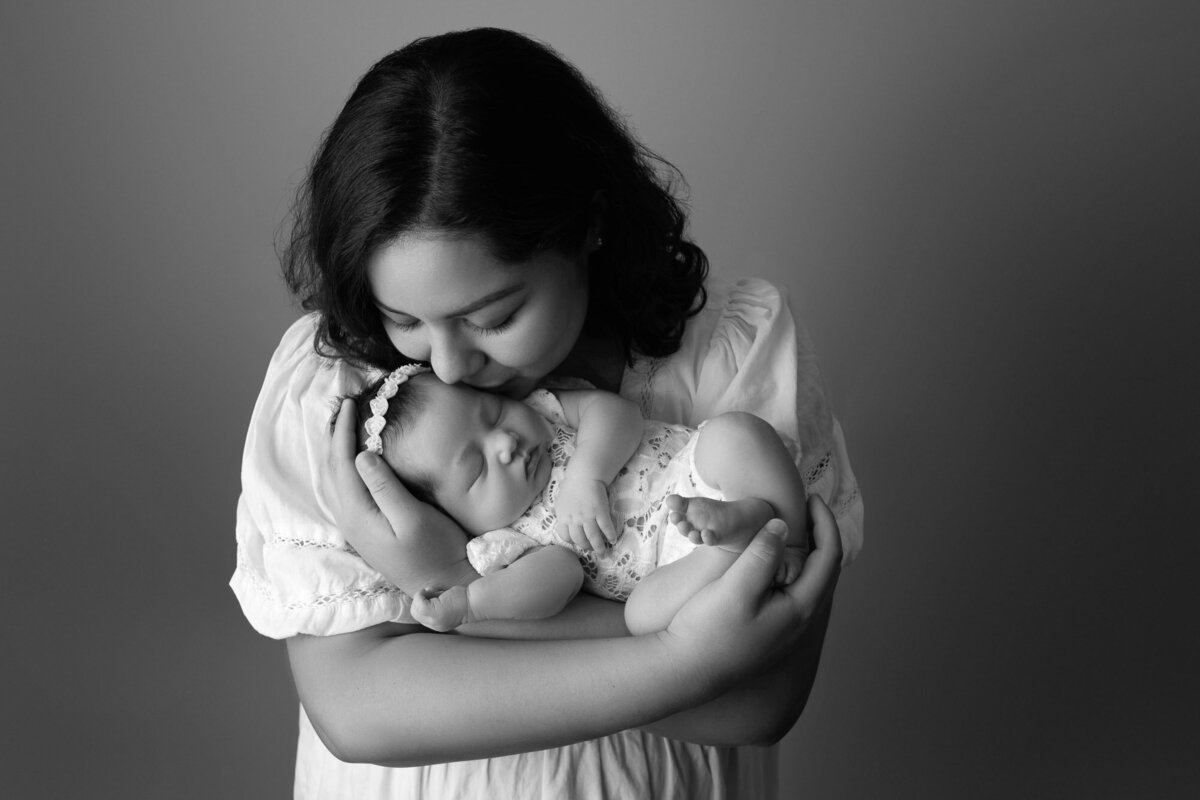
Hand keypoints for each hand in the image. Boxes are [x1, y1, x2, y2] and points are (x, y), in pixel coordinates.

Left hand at [327, 398, 471, 592]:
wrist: (441, 587)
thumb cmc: (435, 551)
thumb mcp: (413, 518)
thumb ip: (385, 487)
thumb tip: (362, 454)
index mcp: (357, 513)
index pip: (341, 463)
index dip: (343, 432)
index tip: (350, 404)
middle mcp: (349, 519)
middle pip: (333, 470)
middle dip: (336, 436)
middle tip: (345, 406)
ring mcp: (356, 525)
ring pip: (337, 479)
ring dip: (339, 450)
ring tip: (346, 425)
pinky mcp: (367, 528)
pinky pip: (347, 488)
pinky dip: (347, 466)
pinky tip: (358, 458)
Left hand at [553, 474, 617, 551]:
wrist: (584, 475)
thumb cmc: (571, 486)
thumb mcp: (560, 502)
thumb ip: (562, 514)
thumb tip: (564, 522)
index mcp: (563, 517)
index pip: (565, 536)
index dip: (572, 542)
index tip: (577, 543)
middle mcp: (575, 519)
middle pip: (580, 539)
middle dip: (586, 547)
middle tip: (591, 550)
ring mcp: (588, 516)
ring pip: (593, 537)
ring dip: (599, 547)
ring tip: (603, 553)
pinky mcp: (600, 512)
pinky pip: (605, 527)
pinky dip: (610, 535)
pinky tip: (613, 540)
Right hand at [657, 495, 841, 693]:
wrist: (683, 670)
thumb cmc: (707, 630)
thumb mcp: (735, 588)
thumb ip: (761, 555)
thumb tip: (781, 526)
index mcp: (800, 608)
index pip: (829, 558)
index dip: (825, 523)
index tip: (810, 498)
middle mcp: (799, 621)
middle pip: (823, 569)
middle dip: (819, 534)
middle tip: (804, 507)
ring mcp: (784, 629)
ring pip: (807, 580)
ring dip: (805, 550)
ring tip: (789, 526)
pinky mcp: (768, 630)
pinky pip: (790, 589)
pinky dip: (789, 565)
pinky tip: (768, 557)